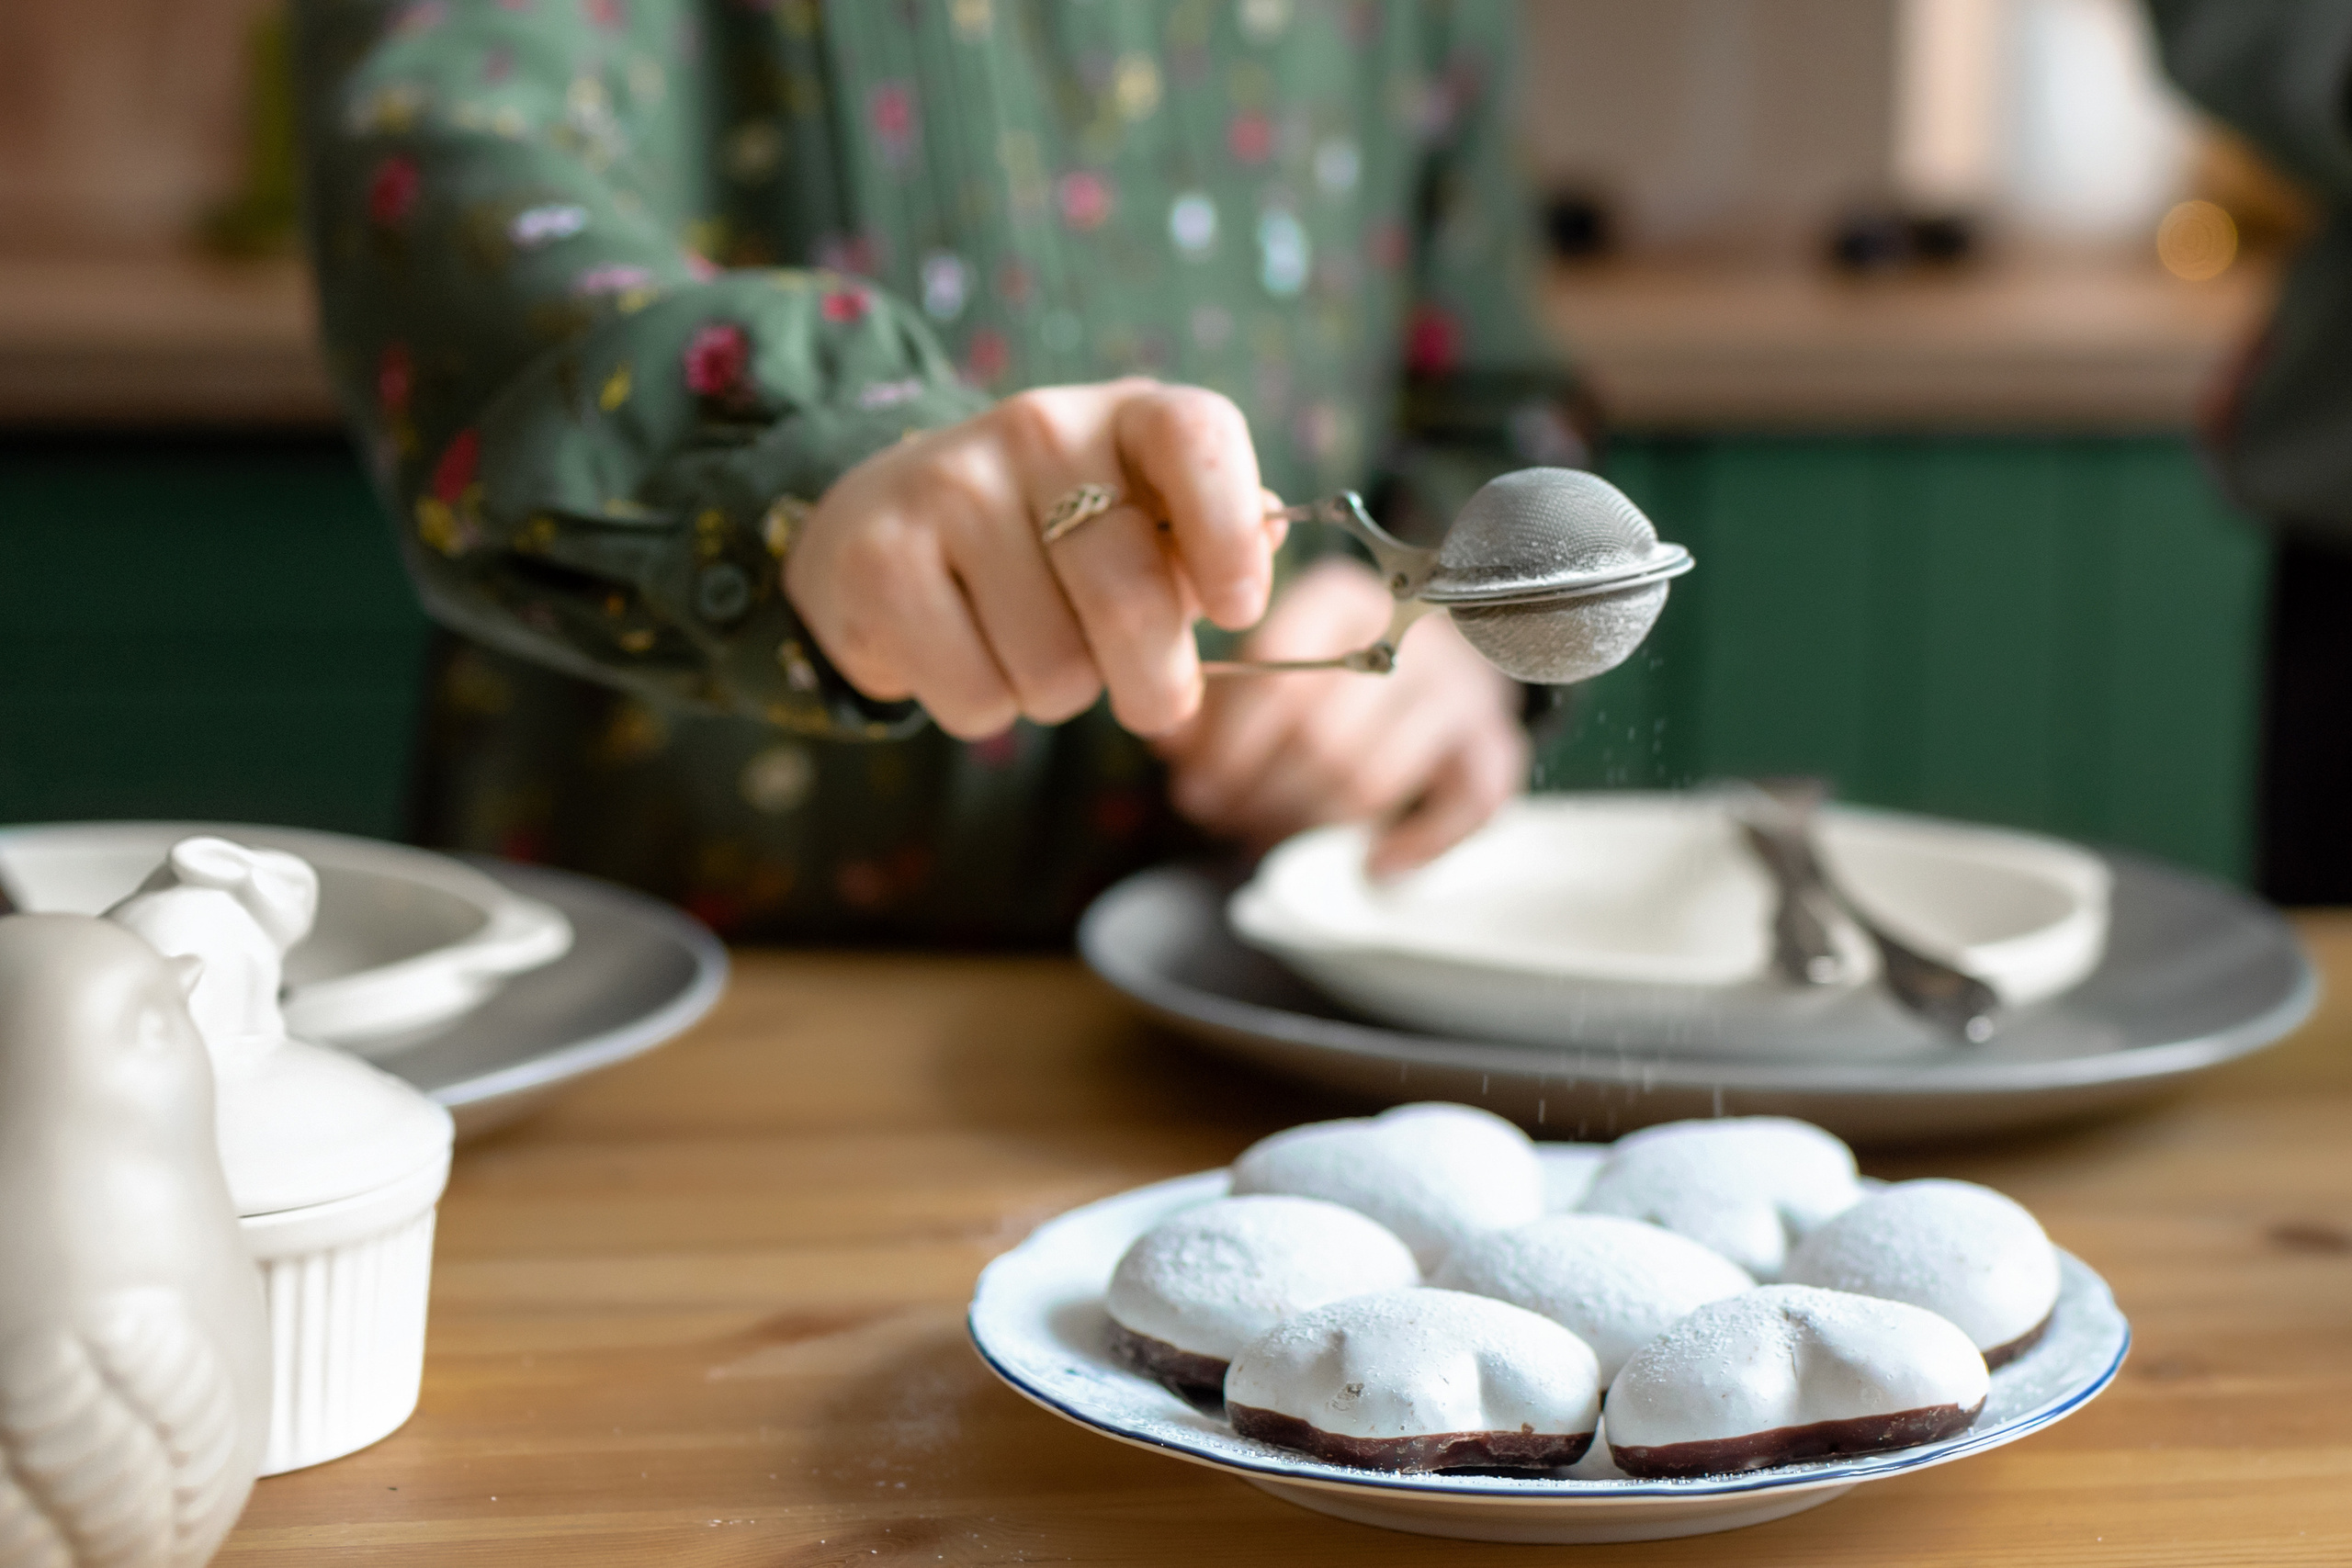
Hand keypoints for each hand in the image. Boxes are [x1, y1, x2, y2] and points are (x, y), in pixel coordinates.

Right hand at [784, 378, 1277, 738]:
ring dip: (1054, 693)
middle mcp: (1038, 428)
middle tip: (1153, 700)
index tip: (1239, 611)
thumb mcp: (1141, 520)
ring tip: (1025, 645)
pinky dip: (984, 708)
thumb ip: (1206, 543)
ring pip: (1053, 669)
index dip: (1231, 535)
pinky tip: (964, 653)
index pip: (1198, 440)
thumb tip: (1261, 549)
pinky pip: (977, 696)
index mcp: (1126, 415)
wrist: (885, 520)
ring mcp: (951, 486)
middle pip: (1130, 598)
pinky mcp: (879, 556)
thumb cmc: (1048, 537)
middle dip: (1155, 684)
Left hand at [1154, 557, 1529, 877]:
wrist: (1434, 655)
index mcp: (1342, 598)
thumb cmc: (1327, 669)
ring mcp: (1460, 690)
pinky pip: (1467, 804)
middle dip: (1260, 793)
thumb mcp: (1267, 664)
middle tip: (1223, 821)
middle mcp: (1411, 634)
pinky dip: (1417, 843)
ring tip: (1268, 837)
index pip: (1277, 675)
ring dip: (1310, 824)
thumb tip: (1167, 743)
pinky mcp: (1495, 741)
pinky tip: (1371, 864)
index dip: (1228, 746)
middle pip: (1319, 736)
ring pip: (1371, 777)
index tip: (1194, 789)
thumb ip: (1215, 703)